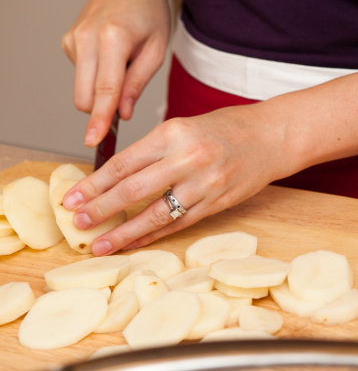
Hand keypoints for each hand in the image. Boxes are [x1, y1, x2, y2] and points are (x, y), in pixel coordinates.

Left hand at [61, 104, 289, 254]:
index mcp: (174, 133)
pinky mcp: (217, 203)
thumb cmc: (227, 128)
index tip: (72, 197)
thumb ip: (154, 150)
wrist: (272, 137)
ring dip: (124, 232)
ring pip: (156, 214)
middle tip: (77, 222)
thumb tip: (114, 177)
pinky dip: (154, 235)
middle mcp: (188, 159)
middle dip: (101, 209)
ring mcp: (205, 184)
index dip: (94, 184)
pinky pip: (179, 224)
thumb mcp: (184, 127)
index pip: (124, 163)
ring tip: (100, 244)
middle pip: (133, 190)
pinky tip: (134, 243)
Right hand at [62, 0, 169, 146]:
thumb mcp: (157, 48)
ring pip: (83, 90)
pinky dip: (99, 75)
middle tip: (129, 102)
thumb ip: (138, 83)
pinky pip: (84, 76)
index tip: (94, 141)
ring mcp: (73, 40)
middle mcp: (86, 39)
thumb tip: (121, 114)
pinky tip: (114, 55)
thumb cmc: (148, 10)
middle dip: (103, 110)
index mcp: (113, 38)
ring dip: (103, 90)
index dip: (101, 119)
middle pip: (86, 97)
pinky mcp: (68, 43)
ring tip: (126, 64)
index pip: (105, 89)